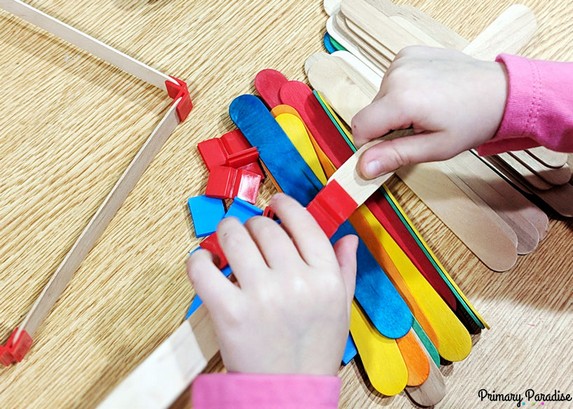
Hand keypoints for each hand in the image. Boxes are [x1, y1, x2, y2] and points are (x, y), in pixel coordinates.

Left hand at [186, 193, 357, 375]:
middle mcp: (296, 281)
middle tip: (247, 234)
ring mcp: (262, 295)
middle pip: (265, 228)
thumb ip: (345, 270)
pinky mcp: (230, 311)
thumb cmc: (314, 351)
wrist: (289, 393)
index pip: (303, 222)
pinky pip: (203, 268)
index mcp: (326, 278)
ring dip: (227, 233)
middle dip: (254, 225)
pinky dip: (199, 260)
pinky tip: (205, 263)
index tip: (275, 203)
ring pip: (234, 237)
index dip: (285, 205)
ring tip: (226, 243)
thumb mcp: (340, 309)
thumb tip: (348, 238)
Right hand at [352, 46, 508, 177]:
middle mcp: (398, 74)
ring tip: (427, 110)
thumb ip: (395, 155)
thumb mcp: (434, 148)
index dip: (369, 144)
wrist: (501, 92)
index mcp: (402, 99)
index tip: (391, 149)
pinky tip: (426, 94)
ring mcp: (402, 60)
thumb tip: (363, 167)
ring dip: (395, 108)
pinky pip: (391, 80)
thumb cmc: (473, 120)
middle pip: (371, 112)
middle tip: (420, 129)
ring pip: (380, 97)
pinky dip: (402, 91)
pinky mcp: (407, 53)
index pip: (360, 126)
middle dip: (387, 126)